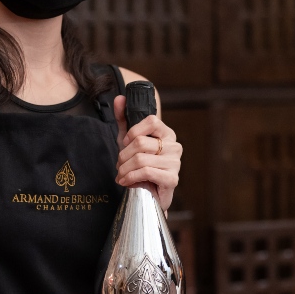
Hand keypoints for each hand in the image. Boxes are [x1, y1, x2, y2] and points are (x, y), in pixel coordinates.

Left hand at [112, 95, 181, 210]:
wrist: (147, 195)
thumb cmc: (140, 166)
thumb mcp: (128, 141)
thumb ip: (124, 119)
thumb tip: (119, 98)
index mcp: (167, 134)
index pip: (151, 120)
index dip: (133, 131)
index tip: (125, 143)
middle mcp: (174, 146)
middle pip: (141, 142)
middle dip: (123, 156)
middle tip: (119, 165)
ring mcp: (175, 163)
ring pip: (141, 159)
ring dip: (124, 169)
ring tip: (122, 175)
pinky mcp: (172, 179)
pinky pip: (146, 172)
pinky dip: (130, 178)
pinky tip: (126, 182)